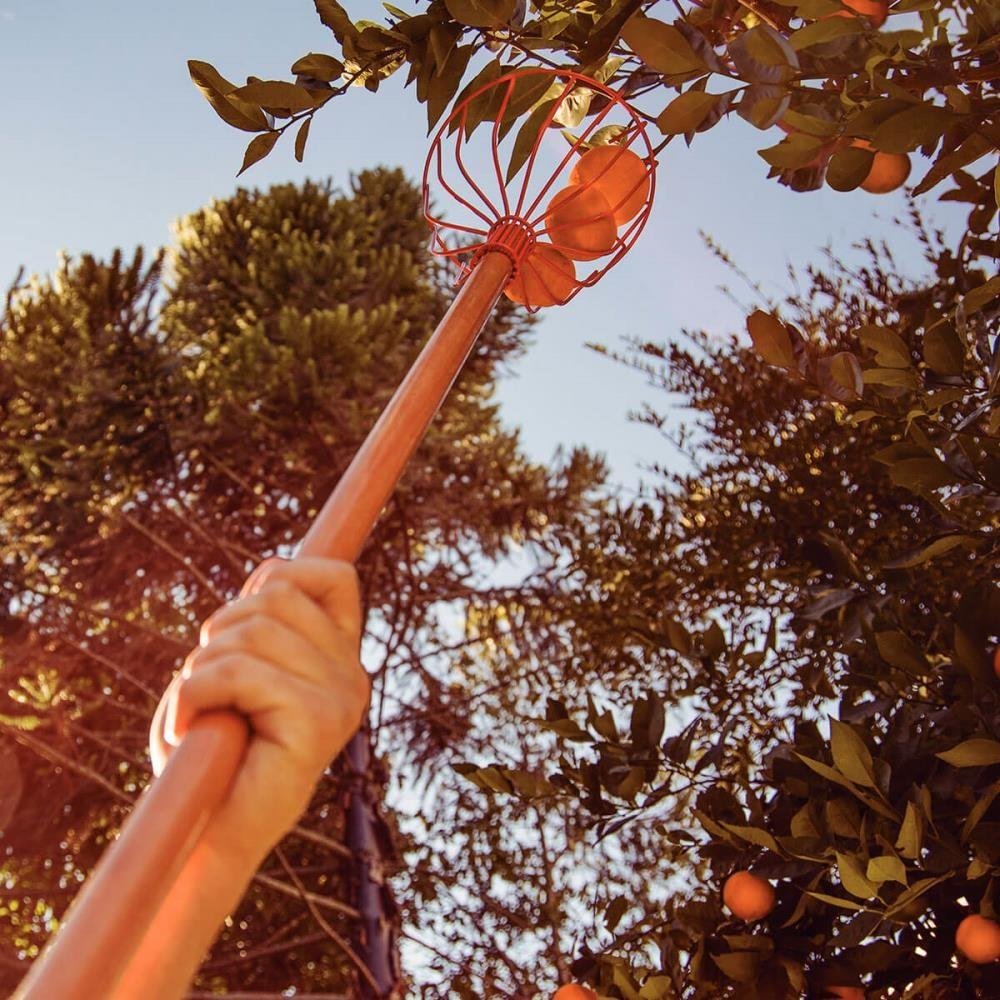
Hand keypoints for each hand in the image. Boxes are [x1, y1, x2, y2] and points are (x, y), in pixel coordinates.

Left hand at [150, 557, 368, 865]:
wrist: (207, 837)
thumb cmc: (211, 752)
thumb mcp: (233, 666)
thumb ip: (257, 616)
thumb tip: (273, 570)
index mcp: (339, 658)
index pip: (333, 576)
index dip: (282, 577)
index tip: (242, 619)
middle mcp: (351, 674)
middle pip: (276, 594)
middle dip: (219, 629)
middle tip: (206, 684)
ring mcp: (341, 697)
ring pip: (252, 631)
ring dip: (201, 667)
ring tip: (197, 711)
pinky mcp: (318, 721)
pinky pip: (238, 672)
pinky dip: (192, 694)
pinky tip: (188, 729)